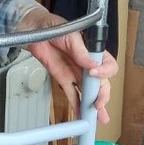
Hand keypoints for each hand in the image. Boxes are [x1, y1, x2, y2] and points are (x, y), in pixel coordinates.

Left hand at [17, 7, 118, 123]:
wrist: (35, 30)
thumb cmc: (55, 27)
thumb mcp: (70, 36)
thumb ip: (81, 51)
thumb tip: (92, 64)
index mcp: (93, 51)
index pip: (108, 65)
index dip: (104, 72)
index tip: (94, 73)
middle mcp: (87, 64)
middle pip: (101, 83)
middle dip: (102, 95)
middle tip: (98, 104)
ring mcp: (76, 73)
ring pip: (89, 91)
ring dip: (93, 105)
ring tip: (97, 117)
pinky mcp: (63, 79)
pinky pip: (72, 94)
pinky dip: (76, 105)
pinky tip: (80, 114)